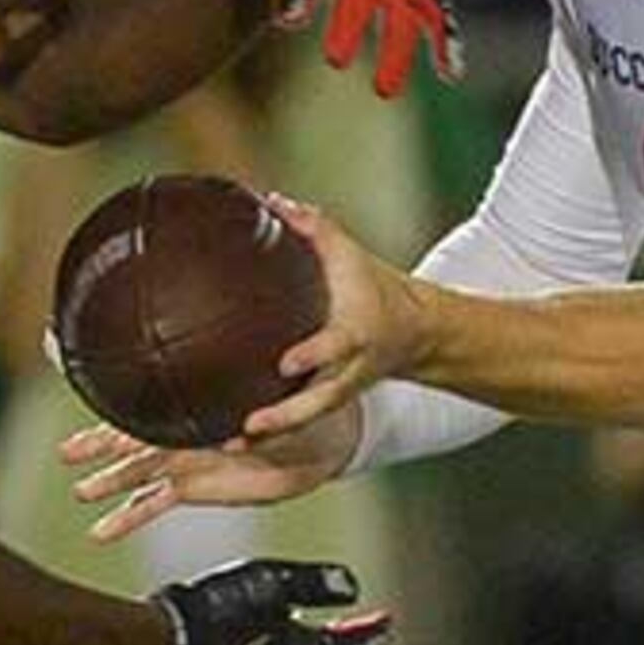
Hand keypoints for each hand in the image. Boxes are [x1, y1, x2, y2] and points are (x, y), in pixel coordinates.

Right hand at [62, 398, 360, 543]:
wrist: (317, 444)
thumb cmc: (296, 410)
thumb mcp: (280, 409)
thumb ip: (256, 422)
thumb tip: (238, 438)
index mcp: (196, 405)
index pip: (150, 401)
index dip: (119, 401)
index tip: (92, 400)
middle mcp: (181, 432)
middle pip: (130, 437)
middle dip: (97, 445)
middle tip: (65, 454)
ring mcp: (182, 461)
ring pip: (134, 473)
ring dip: (108, 483)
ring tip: (81, 493)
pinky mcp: (190, 488)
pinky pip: (151, 505)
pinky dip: (126, 518)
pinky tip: (102, 532)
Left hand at [238, 191, 427, 443]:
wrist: (416, 332)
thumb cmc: (373, 286)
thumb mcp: (350, 253)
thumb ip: (314, 228)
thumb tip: (270, 199)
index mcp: (355, 333)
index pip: (335, 347)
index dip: (313, 357)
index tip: (285, 365)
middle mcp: (348, 370)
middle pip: (319, 402)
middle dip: (287, 417)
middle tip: (252, 426)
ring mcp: (339, 392)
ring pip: (306, 421)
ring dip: (271, 436)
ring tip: (231, 445)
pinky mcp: (327, 403)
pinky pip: (297, 425)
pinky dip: (267, 437)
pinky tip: (228, 444)